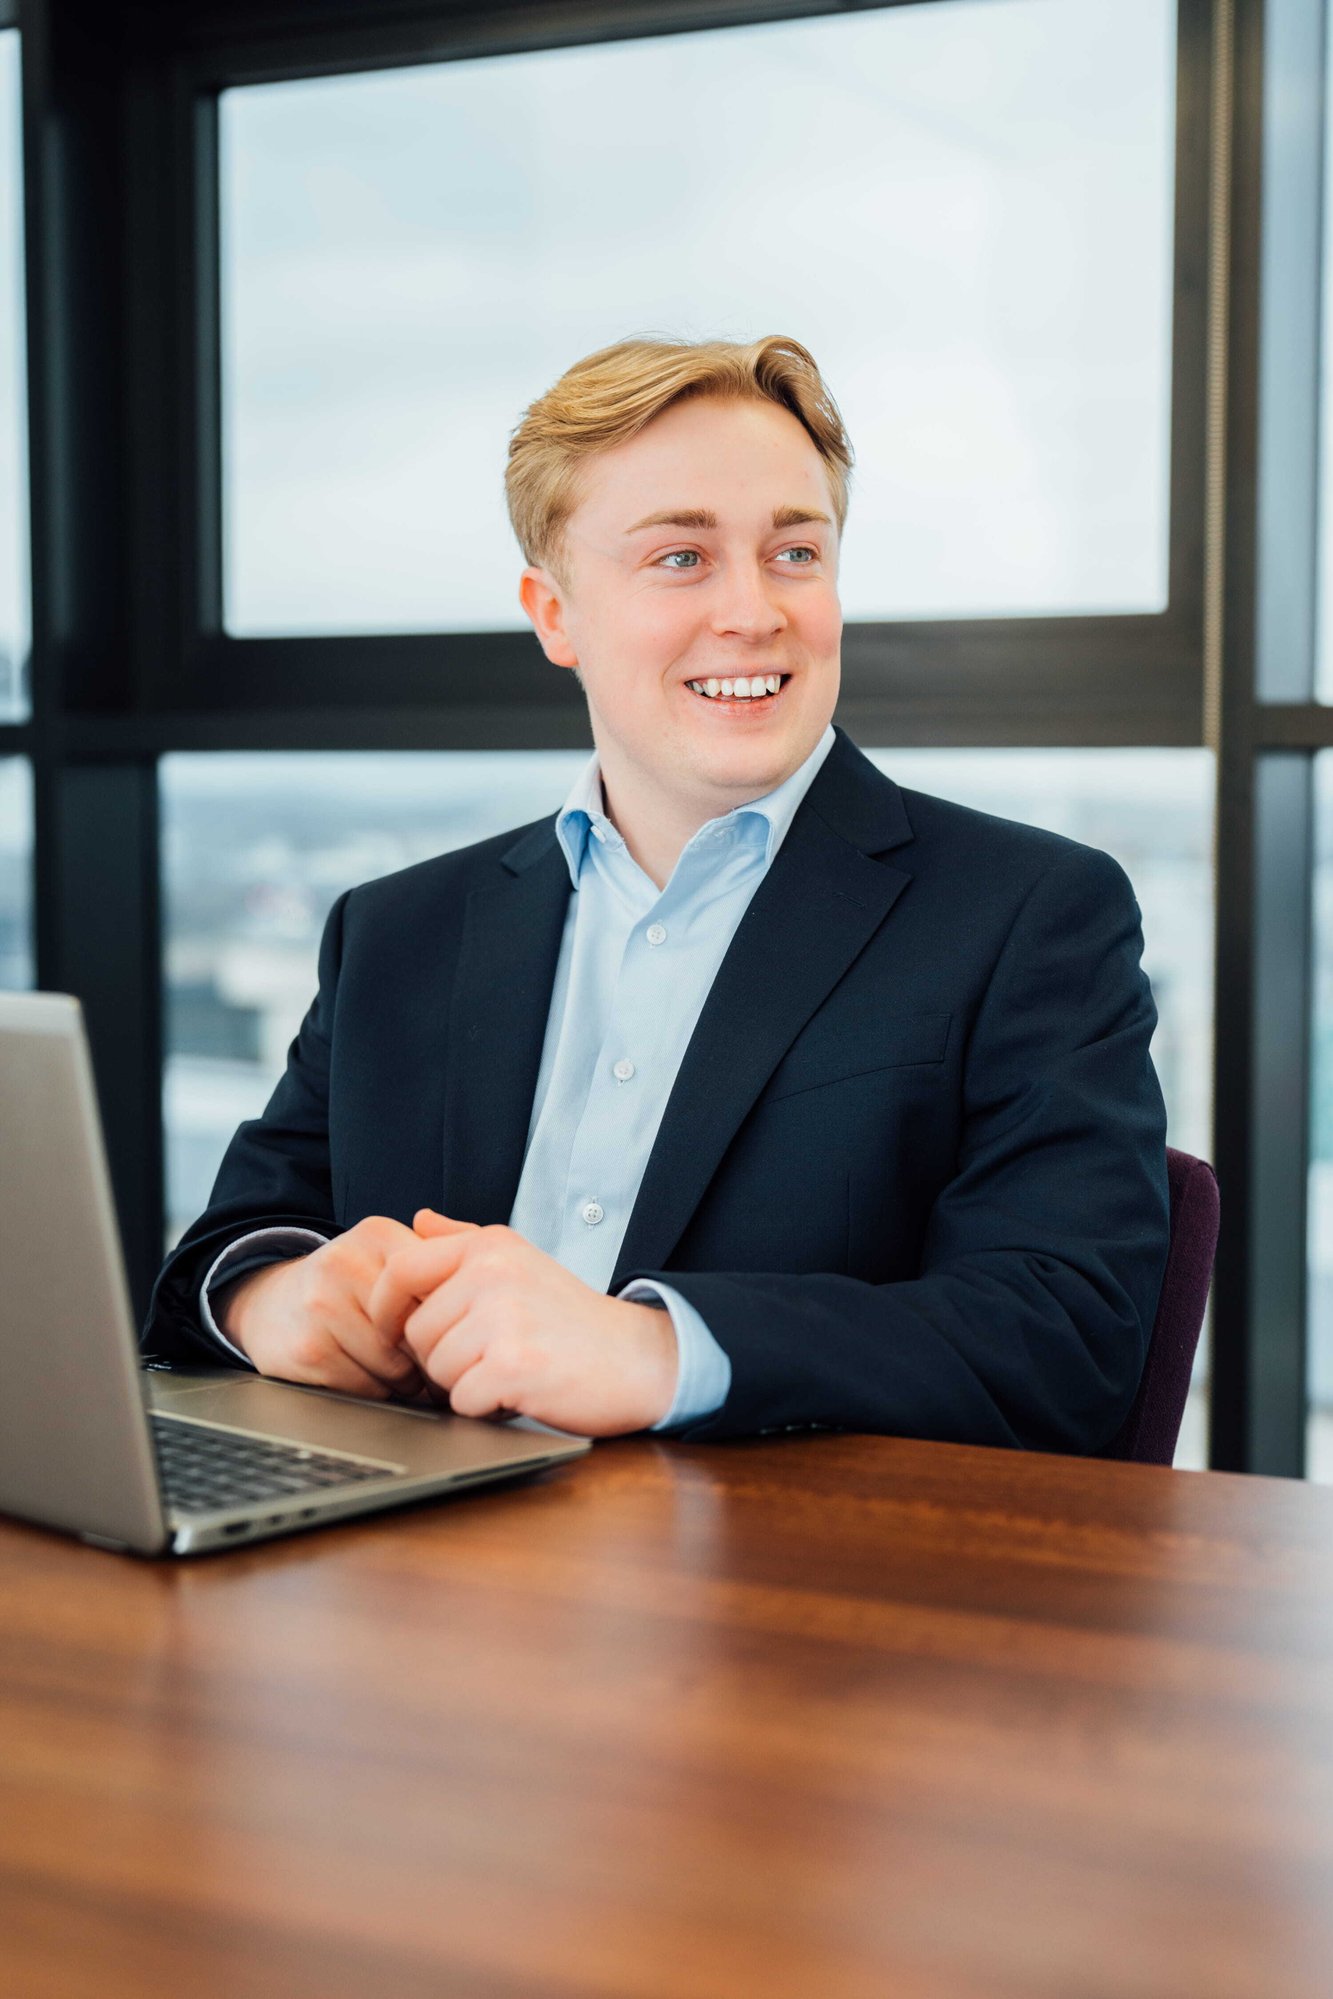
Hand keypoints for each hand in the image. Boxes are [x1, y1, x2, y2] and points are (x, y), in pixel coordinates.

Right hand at [215, 1215, 430, 1400]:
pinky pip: (366, 1388)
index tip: (450, 1332)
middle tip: (426, 1361)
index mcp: (378, 1235)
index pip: (440, 1288)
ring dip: (403, 1381)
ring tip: (392, 1369)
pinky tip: (363, 1376)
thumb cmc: (347, 1289)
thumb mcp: (388, 1260)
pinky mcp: (308, 1349)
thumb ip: (441, 1259)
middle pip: (420, 1330)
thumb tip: (496, 1282)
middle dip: (429, 1355)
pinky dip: (373, 1392)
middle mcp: (346, 1262)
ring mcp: (323, 1305)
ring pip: (396, 1366)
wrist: (269, 1305)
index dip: (450, 1321)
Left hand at [366, 1209, 678, 1434]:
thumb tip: (419, 1219)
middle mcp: (493, 1274)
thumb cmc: (574, 1318)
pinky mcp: (513, 1364)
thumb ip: (464, 1239)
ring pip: (437, 1369)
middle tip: (489, 1355)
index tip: (395, 1331)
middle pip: (416, 1331)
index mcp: (489, 1247)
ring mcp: (503, 1318)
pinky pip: (463, 1400)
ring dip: (466, 1383)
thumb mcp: (521, 1261)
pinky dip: (486, 1407)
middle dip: (442, 1357)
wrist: (640, 1358)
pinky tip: (519, 1391)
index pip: (401, 1269)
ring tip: (508, 1370)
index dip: (384, 1307)